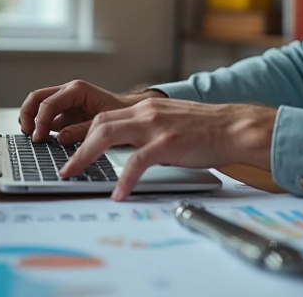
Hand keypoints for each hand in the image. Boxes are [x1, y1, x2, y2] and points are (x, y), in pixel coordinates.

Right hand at [18, 80, 158, 144]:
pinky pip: (49, 119)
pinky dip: (43, 128)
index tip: (38, 138)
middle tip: (28, 134)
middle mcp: (68, 93)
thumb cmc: (122, 114)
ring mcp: (65, 103)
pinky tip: (45, 142)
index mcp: (77, 90)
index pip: (49, 103)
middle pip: (37, 98)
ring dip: (33, 121)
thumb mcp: (103, 122)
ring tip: (34, 138)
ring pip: (39, 106)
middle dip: (28, 115)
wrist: (132, 113)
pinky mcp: (66, 114)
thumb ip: (81, 130)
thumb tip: (61, 138)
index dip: (40, 121)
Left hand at [60, 97, 276, 200]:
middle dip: (77, 146)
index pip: (105, 117)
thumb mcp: (172, 123)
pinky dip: (124, 179)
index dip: (83, 134)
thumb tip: (131, 151)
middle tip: (66, 168)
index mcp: (146, 108)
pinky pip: (137, 161)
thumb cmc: (208, 130)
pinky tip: (119, 194)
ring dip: (86, 157)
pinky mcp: (168, 142)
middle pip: (99, 124)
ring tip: (73, 175)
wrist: (236, 127)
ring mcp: (156, 126)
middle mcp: (147, 112)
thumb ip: (150, 131)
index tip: (70, 150)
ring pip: (108, 135)